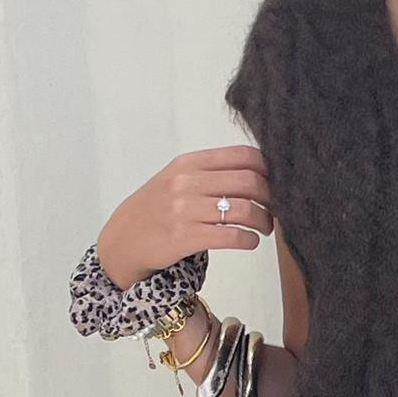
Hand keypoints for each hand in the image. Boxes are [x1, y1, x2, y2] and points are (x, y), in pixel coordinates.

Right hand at [96, 145, 274, 290]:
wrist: (122, 241)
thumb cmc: (156, 211)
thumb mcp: (177, 180)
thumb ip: (211, 174)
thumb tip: (257, 176)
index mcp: (189, 162)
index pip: (243, 155)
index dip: (268, 170)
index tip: (274, 184)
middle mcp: (187, 181)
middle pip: (250, 181)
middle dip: (271, 197)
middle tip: (275, 210)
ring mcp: (185, 209)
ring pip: (244, 209)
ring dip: (264, 221)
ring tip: (264, 228)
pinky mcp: (185, 237)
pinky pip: (232, 235)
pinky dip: (249, 240)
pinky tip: (250, 241)